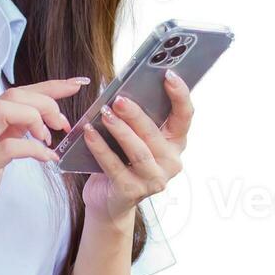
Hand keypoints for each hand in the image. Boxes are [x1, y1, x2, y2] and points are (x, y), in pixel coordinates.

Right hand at [0, 77, 85, 250]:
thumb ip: (8, 134)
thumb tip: (36, 121)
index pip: (16, 93)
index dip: (49, 86)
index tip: (75, 84)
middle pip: (13, 95)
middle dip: (46, 101)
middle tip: (63, 123)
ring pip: (6, 110)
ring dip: (36, 119)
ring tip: (50, 139)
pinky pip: (9, 147)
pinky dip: (33, 149)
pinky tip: (46, 158)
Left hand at [82, 70, 193, 223]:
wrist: (109, 199)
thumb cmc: (123, 159)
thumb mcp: (135, 137)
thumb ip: (137, 118)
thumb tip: (124, 90)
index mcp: (176, 143)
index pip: (185, 116)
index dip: (180, 95)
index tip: (168, 75)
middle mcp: (170, 162)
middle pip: (155, 134)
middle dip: (136, 114)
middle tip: (118, 99)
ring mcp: (153, 180)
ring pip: (138, 151)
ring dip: (119, 130)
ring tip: (104, 114)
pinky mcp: (132, 191)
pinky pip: (114, 166)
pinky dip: (100, 148)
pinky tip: (88, 133)